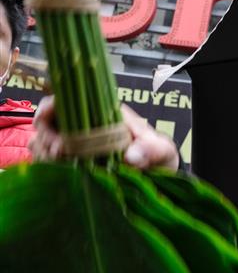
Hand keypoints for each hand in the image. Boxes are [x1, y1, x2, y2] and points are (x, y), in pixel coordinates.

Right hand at [29, 96, 180, 171]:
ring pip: (40, 139)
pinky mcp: (72, 160)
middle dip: (45, 136)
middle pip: (45, 120)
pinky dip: (47, 164)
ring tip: (60, 163)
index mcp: (102, 111)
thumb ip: (151, 150)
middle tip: (58, 154)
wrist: (159, 171)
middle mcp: (84, 123)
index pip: (63, 100)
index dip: (49, 112)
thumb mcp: (162, 150)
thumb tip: (131, 157)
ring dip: (43, 151)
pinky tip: (59, 172)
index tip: (57, 135)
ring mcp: (75, 141)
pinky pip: (47, 159)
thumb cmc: (159, 155)